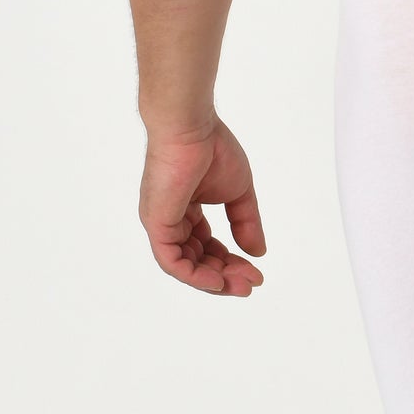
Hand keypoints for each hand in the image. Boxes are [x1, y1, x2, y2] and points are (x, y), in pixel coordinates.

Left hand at [139, 118, 265, 296]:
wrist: (191, 128)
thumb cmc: (211, 149)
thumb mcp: (238, 194)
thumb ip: (246, 223)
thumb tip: (257, 253)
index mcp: (187, 210)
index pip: (208, 247)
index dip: (232, 262)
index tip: (256, 272)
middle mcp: (171, 219)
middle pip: (198, 261)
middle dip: (227, 276)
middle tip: (252, 284)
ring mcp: (161, 223)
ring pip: (186, 266)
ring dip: (215, 281)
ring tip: (241, 286)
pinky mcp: (156, 224)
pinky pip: (172, 263)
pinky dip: (195, 276)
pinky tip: (218, 282)